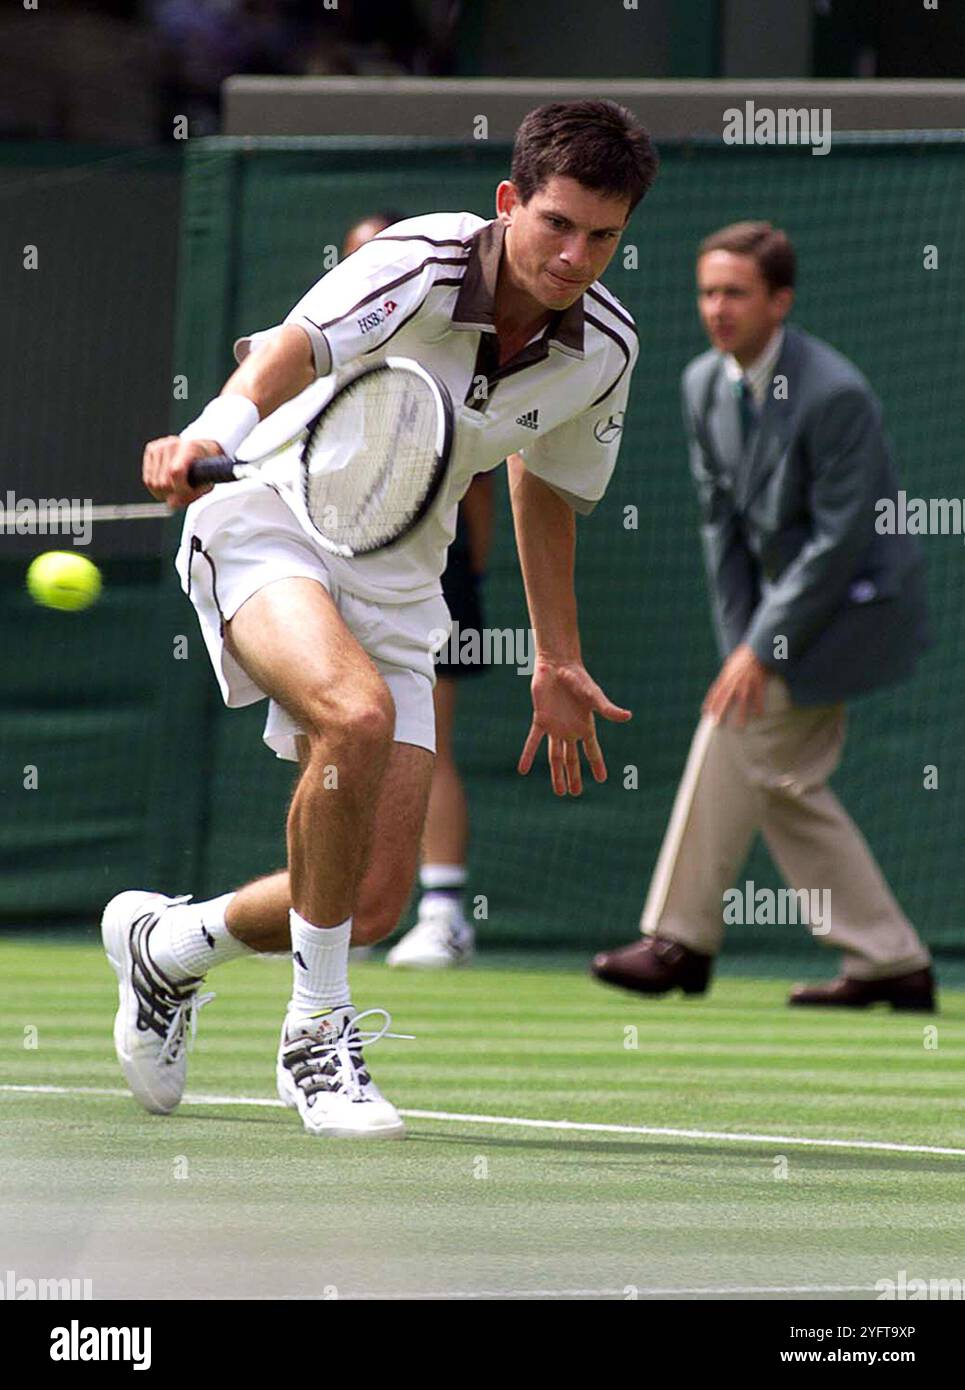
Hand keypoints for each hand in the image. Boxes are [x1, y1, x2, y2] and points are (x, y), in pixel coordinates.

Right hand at [142, 435, 221, 508]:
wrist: (199, 450)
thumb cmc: (204, 468)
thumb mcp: (206, 483)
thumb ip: (191, 495)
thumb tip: (171, 505)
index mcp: (190, 448)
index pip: (176, 472)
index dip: (180, 489)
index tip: (186, 494)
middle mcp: (172, 444)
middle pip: (163, 481)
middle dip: (172, 493)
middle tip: (180, 494)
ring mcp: (159, 446)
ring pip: (152, 482)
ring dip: (162, 493)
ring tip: (174, 491)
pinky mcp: (151, 450)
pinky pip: (147, 479)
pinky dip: (155, 488)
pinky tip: (166, 485)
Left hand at [518, 657, 631, 795]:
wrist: (558, 664)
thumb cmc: (579, 678)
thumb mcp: (595, 695)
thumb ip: (608, 709)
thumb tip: (628, 717)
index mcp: (585, 726)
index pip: (593, 751)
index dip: (597, 765)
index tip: (602, 779)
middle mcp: (570, 730)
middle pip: (572, 759)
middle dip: (575, 776)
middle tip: (576, 793)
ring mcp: (555, 727)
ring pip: (555, 756)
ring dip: (556, 773)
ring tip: (559, 792)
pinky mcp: (540, 720)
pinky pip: (533, 741)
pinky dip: (528, 755)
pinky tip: (523, 769)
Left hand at [702, 643, 769, 726]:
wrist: (757, 645)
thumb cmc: (744, 654)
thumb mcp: (730, 662)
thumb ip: (726, 673)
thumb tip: (721, 683)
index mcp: (726, 674)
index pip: (715, 690)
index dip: (710, 702)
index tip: (705, 712)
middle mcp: (734, 679)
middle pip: (725, 698)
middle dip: (720, 711)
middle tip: (716, 724)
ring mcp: (746, 680)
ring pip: (742, 700)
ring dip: (740, 714)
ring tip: (739, 727)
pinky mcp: (758, 680)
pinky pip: (758, 695)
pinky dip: (758, 705)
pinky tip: (759, 715)